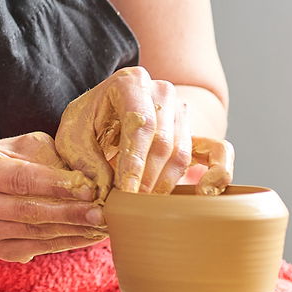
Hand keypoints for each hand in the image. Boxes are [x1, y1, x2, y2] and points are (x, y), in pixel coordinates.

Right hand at [0, 132, 108, 262]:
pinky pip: (34, 248)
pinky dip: (63, 243)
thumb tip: (89, 174)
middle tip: (100, 213)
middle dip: (68, 213)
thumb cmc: (1, 161)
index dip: (55, 185)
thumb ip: (49, 156)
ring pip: (32, 233)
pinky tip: (86, 236)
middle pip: (25, 211)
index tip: (87, 189)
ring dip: (70, 231)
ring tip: (100, 226)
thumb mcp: (19, 147)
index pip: (20, 179)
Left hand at [56, 67, 232, 195]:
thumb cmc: (87, 124)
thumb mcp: (73, 137)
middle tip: (130, 208)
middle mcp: (162, 92)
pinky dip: (217, 174)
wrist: (105, 113)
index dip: (133, 162)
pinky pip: (218, 152)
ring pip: (181, 153)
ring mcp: (182, 111)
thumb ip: (87, 163)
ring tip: (145, 209)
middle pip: (163, 142)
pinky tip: (203, 194)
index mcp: (130, 82)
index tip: (124, 193)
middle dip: (146, 180)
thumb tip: (106, 195)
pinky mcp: (195, 133)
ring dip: (164, 185)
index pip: (139, 125)